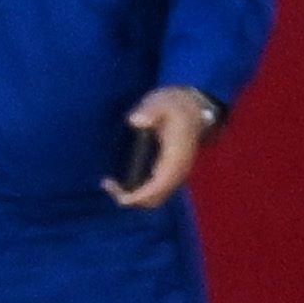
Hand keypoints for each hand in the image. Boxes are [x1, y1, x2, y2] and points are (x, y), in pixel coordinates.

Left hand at [112, 88, 218, 212]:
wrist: (195, 107)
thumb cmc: (176, 105)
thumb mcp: (162, 102)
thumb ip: (150, 111)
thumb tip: (135, 121)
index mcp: (176, 158)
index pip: (158, 187)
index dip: (137, 195)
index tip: (115, 190)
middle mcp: (178, 171)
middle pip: (155, 199)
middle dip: (130, 199)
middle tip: (108, 184)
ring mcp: (176, 174)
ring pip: (155, 198)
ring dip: (133, 197)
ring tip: (111, 184)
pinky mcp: (171, 173)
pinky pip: (156, 191)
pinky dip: (139, 191)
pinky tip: (123, 179)